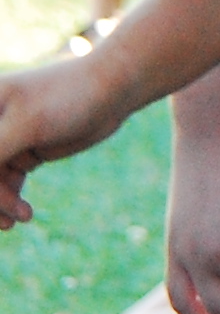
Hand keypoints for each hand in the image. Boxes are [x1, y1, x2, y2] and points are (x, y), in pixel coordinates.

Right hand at [0, 57, 134, 223]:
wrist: (113, 90)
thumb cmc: (68, 97)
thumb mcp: (24, 126)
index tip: (5, 176)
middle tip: (6, 222)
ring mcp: (5, 137)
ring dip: (0, 203)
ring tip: (23, 218)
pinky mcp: (23, 149)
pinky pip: (5, 181)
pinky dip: (10, 199)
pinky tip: (23, 215)